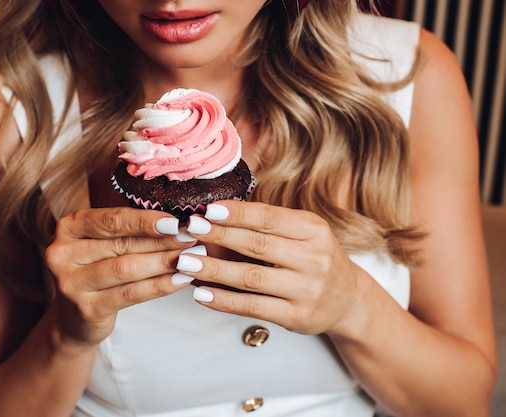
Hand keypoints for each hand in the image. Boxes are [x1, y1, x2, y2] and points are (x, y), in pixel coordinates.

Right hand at [44, 206, 195, 345]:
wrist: (75, 317)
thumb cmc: (97, 268)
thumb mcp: (103, 242)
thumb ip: (128, 226)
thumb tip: (175, 214)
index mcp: (68, 227)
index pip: (111, 219)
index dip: (145, 220)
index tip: (175, 220)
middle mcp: (61, 253)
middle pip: (121, 244)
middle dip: (162, 240)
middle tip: (192, 237)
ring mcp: (70, 283)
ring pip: (127, 268)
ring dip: (164, 261)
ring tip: (192, 257)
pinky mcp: (86, 308)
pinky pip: (131, 294)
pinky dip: (160, 286)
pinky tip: (180, 280)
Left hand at [177, 201, 364, 336]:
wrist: (349, 300)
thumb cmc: (315, 259)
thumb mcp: (304, 233)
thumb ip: (269, 224)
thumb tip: (217, 213)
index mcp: (314, 230)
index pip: (270, 217)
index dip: (237, 213)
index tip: (208, 210)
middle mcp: (314, 258)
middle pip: (258, 245)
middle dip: (220, 236)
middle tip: (191, 230)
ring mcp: (306, 290)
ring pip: (251, 278)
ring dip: (214, 270)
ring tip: (186, 262)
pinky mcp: (296, 316)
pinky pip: (253, 307)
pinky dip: (224, 300)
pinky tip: (202, 293)